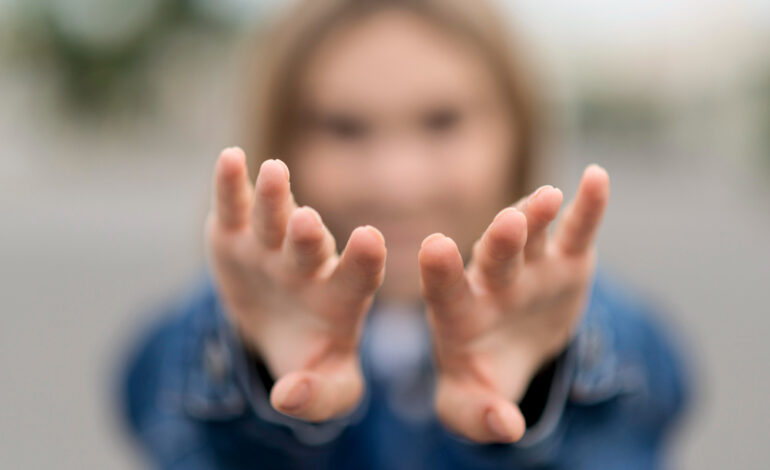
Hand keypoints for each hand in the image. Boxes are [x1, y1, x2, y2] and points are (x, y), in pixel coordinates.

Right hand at [205, 147, 386, 421]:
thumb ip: (320, 397)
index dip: (363, 259)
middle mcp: (309, 265)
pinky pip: (233, 206)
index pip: (357, 277)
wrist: (274, 328)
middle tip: (308, 223)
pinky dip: (230, 184)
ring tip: (273, 172)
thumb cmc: (309, 356)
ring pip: (274, 217)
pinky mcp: (234, 233)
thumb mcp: (323, 388)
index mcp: (339, 298)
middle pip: (310, 246)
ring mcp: (271, 245)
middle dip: (307, 235)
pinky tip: (229, 158)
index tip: (369, 239)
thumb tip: (289, 399)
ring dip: (273, 198)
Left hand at [418, 165, 609, 442]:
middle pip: (493, 258)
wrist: (515, 353)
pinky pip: (577, 230)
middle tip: (507, 223)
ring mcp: (529, 267)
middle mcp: (492, 283)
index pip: (447, 291)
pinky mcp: (567, 260)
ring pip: (531, 235)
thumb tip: (507, 428)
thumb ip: (478, 416)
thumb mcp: (472, 405)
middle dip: (501, 241)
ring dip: (537, 215)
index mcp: (460, 315)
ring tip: (547, 198)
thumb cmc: (483, 377)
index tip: (435, 246)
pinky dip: (588, 206)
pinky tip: (597, 178)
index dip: (441, 271)